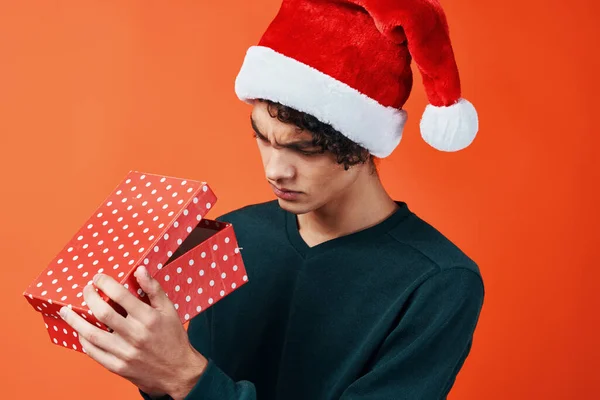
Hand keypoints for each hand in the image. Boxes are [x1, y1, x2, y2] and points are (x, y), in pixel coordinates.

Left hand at [59, 265, 207, 399]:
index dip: (105, 283)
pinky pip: (94, 353)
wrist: (178, 371)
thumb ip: (154, 289)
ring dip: (75, 321)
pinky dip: (84, 341)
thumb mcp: (169, 310)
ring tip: (67, 311)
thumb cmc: (173, 338)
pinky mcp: (118, 367)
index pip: (121, 295)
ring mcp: (125, 353)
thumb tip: (139, 270)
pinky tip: (80, 332)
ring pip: (92, 335)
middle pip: (103, 314)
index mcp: (149, 318)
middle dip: (89, 298)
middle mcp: (135, 335)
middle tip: (86, 290)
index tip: (98, 278)